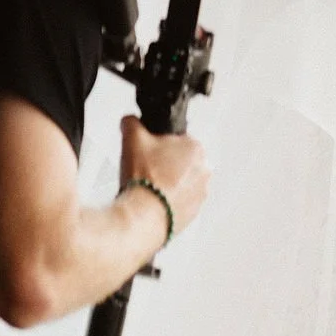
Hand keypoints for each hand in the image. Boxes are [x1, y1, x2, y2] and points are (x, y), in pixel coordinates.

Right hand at [122, 117, 211, 248]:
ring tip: (149, 188)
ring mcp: (201, 193)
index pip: (177, 140)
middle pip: (179, 162)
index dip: (158, 146)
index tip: (148, 153)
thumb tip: (131, 120)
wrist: (144, 215)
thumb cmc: (144, 179)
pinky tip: (153, 201)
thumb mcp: (132, 138)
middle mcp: (204, 170)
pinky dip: (168, 201)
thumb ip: (132, 122)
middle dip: (164, 165)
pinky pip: (179, 202)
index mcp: (196, 148)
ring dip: (168, 184)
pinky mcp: (194, 212)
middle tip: (146, 171)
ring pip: (181, 183)